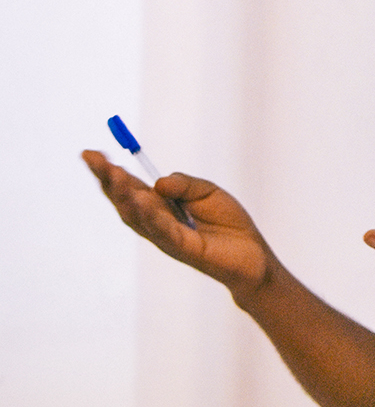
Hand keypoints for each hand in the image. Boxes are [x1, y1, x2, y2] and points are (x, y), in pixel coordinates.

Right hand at [82, 150, 271, 300]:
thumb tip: (157, 183)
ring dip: (124, 195)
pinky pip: (164, 233)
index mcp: (159, 206)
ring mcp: (166, 238)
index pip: (129, 187)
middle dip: (107, 179)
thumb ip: (182, 184)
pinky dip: (151, 217)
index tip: (90, 153)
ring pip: (138, 217)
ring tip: (113, 175)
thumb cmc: (228, 222)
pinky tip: (139, 201)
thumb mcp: (206, 191)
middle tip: (92, 158)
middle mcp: (157, 222)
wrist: (253, 253)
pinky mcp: (184, 250)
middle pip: (125, 201)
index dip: (109, 171)